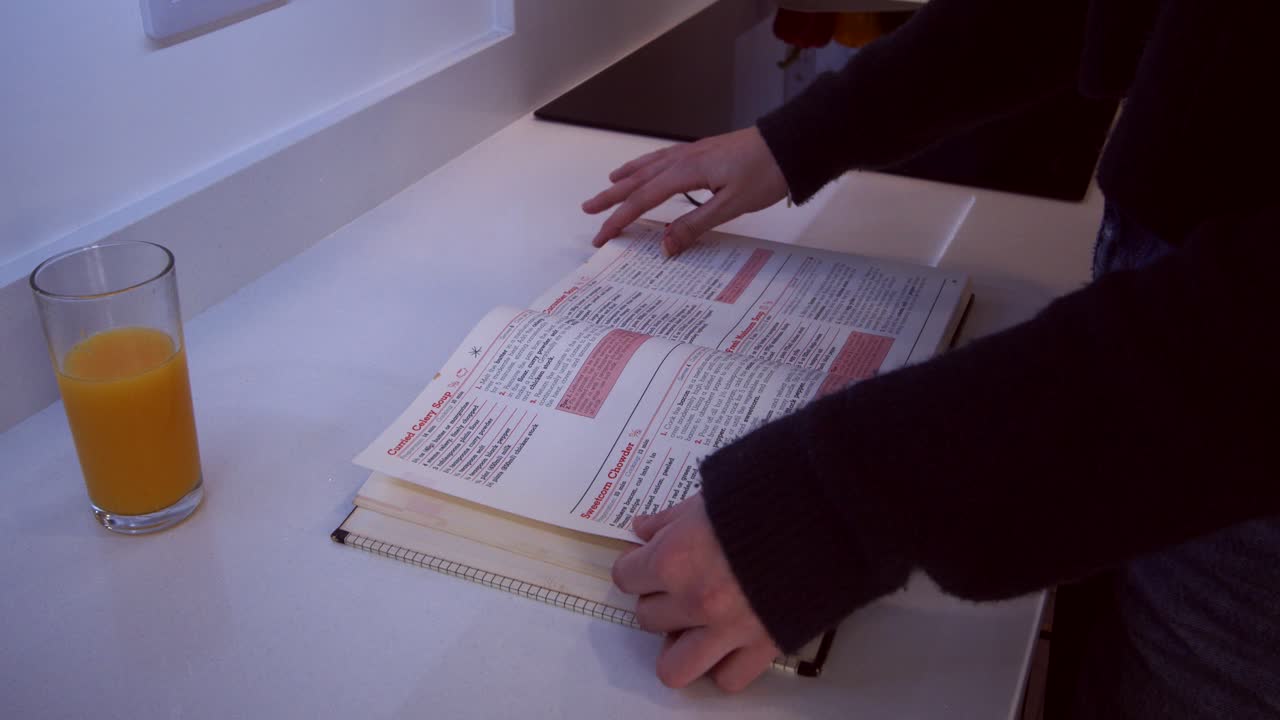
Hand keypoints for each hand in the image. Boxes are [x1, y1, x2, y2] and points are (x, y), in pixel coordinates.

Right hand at [582, 128, 788, 256]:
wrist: (791, 144)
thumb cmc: (766, 174)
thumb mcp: (731, 205)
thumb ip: (694, 225)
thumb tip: (663, 246)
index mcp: (686, 172)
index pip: (643, 199)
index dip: (620, 218)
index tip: (602, 235)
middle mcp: (683, 159)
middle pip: (638, 180)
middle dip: (612, 198)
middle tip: (588, 210)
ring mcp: (693, 152)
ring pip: (649, 166)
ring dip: (625, 178)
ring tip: (607, 186)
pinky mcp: (704, 151)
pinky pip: (664, 158)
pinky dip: (646, 165)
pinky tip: (647, 167)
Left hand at [612, 496, 779, 691]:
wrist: (830, 512)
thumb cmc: (770, 495)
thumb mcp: (709, 496)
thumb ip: (670, 519)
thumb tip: (643, 530)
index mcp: (674, 558)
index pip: (626, 578)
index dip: (636, 568)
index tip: (647, 563)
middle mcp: (694, 600)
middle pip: (647, 618)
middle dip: (660, 602)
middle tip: (679, 587)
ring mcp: (728, 629)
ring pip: (674, 667)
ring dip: (680, 647)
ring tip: (694, 627)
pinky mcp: (763, 646)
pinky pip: (728, 679)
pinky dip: (724, 665)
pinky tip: (730, 641)